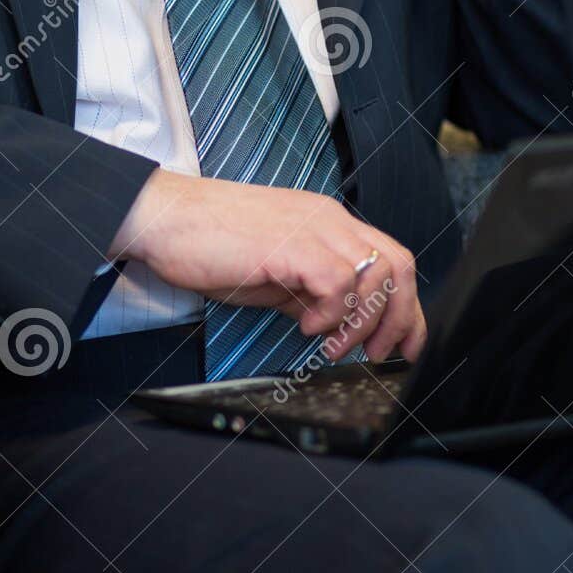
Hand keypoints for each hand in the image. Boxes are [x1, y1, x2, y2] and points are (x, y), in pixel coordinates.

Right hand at [108, 169, 424, 363]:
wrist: (165, 218)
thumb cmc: (209, 242)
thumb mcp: (273, 272)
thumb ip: (308, 291)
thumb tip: (334, 323)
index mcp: (328, 224)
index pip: (392, 259)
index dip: (407, 307)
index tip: (404, 345)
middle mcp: (329, 220)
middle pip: (399, 264)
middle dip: (397, 318)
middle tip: (374, 353)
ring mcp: (313, 228)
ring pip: (375, 273)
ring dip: (360, 321)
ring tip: (330, 343)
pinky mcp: (290, 243)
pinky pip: (337, 280)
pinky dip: (330, 312)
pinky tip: (304, 325)